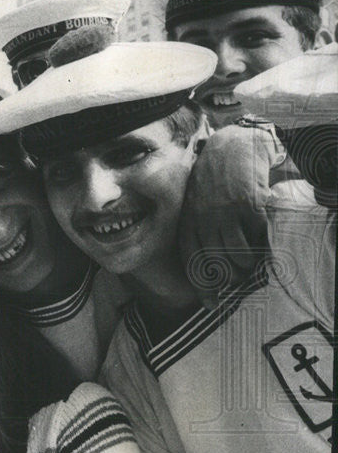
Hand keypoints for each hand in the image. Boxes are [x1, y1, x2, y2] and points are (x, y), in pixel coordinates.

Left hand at [178, 123, 280, 307]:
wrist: (232, 147)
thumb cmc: (212, 182)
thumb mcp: (194, 205)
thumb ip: (197, 231)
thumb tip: (209, 268)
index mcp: (187, 221)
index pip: (191, 262)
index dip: (202, 286)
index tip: (211, 305)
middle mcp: (203, 218)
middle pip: (216, 263)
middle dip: (230, 279)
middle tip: (239, 282)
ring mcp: (225, 211)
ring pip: (238, 253)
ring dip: (248, 265)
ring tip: (252, 265)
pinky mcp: (248, 203)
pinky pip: (257, 235)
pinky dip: (263, 245)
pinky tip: (264, 248)